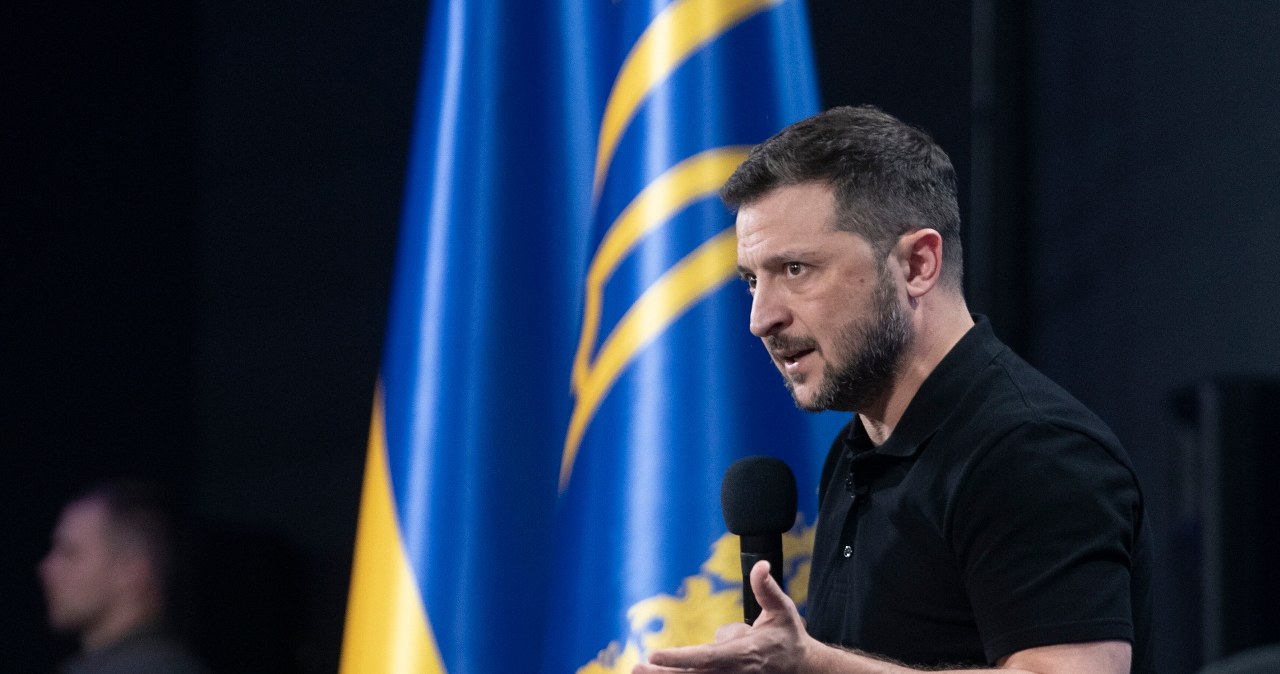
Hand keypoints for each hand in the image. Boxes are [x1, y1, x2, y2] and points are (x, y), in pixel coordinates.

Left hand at [633, 560, 813, 673]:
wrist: (801, 668)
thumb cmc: (788, 637)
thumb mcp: (782, 610)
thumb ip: (767, 588)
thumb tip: (760, 565)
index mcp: (743, 653)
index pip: (707, 657)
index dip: (680, 658)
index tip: (654, 655)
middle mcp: (732, 672)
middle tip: (636, 668)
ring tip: (638, 671)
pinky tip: (662, 672)